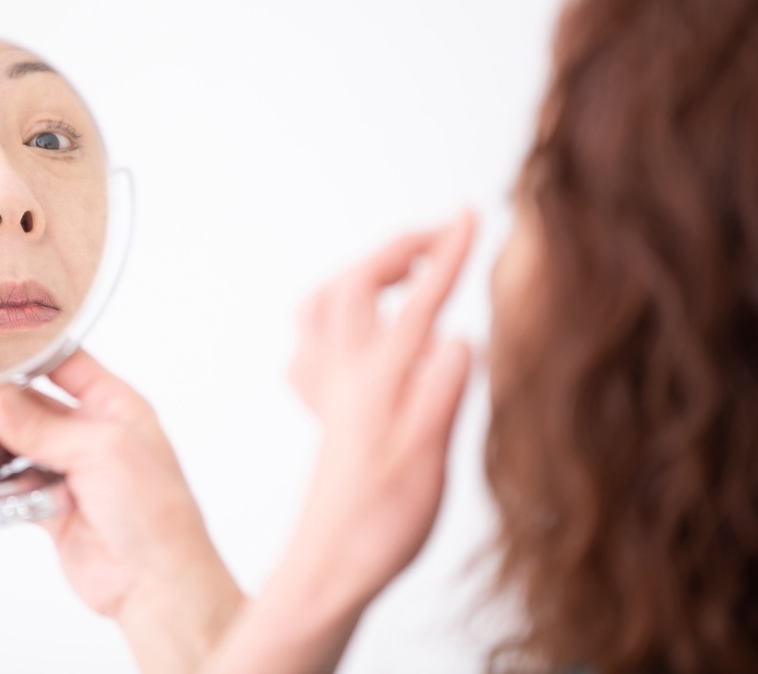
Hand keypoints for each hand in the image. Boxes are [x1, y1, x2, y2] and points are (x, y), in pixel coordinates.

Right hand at [0, 349, 244, 672]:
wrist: (155, 581)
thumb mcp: (101, 450)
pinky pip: (12, 486)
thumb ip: (43, 426)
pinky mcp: (51, 507)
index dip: (31, 357)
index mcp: (116, 406)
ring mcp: (71, 471)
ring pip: (17, 447)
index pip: (67, 365)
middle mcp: (92, 434)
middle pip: (33, 407)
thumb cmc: (155, 511)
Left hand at [289, 209, 474, 584]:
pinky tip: (353, 333)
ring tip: (397, 270)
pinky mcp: (325, 414)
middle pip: (356, 285)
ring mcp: (329, 393)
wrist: (329, 566)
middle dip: (399, 248)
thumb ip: (441, 396)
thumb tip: (458, 336)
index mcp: (378, 382)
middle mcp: (345, 377)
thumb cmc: (379, 524)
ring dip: (360, 275)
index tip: (469, 216)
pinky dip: (333, 320)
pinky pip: (312, 348)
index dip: (446, 253)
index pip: (416, 301)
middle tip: (441, 235)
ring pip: (324, 308)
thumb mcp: (426, 462)